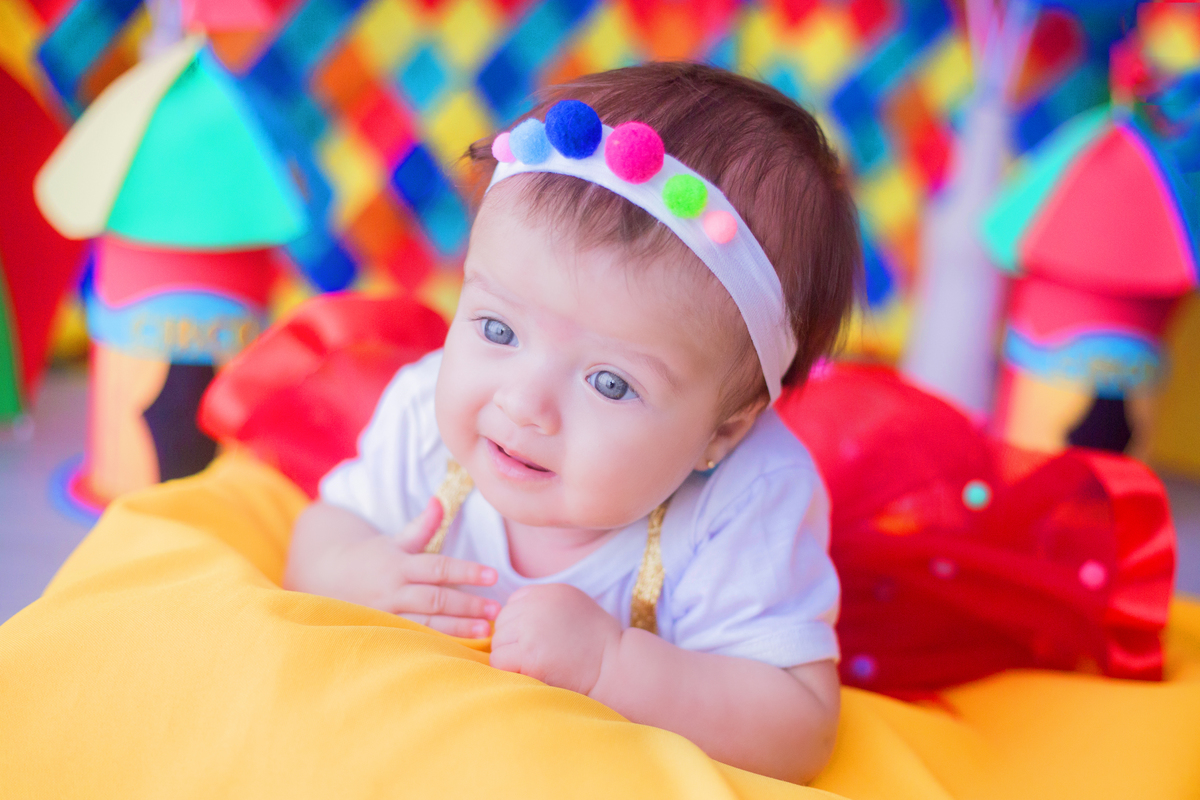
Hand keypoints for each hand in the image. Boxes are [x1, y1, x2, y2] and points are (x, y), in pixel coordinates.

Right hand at [287, 499, 499, 637]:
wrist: (325, 578)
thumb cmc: (371, 558)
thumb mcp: (395, 541)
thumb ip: (423, 525)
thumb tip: (441, 500)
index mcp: (399, 564)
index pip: (438, 567)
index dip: (466, 571)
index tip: (493, 575)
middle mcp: (392, 591)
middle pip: (436, 599)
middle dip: (468, 605)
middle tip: (497, 610)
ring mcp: (386, 614)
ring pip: (426, 623)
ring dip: (458, 628)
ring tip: (486, 632)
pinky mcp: (381, 633)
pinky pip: (413, 640)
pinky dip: (436, 644)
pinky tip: (459, 649)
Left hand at [489, 583, 620, 694]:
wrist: (613, 665)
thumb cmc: (595, 641)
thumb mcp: (572, 605)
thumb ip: (543, 604)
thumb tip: (508, 614)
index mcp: (548, 592)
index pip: (512, 604)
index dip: (520, 625)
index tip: (538, 638)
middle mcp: (537, 606)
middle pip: (501, 623)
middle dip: (512, 641)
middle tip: (535, 655)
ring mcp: (531, 630)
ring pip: (497, 642)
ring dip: (509, 656)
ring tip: (534, 664)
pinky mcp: (529, 656)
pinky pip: (499, 661)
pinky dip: (509, 669)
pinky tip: (529, 673)